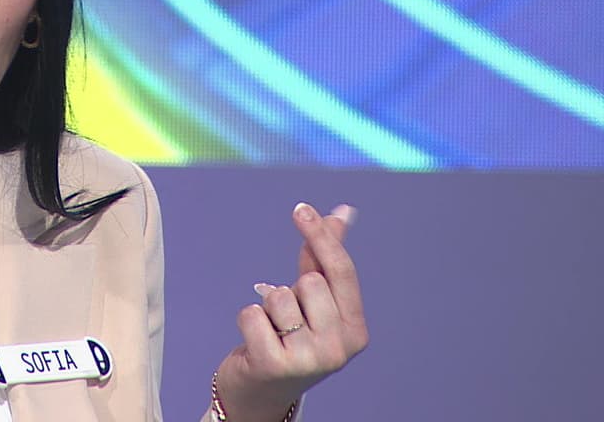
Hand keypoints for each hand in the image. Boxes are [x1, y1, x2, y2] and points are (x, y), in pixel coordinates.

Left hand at [215, 203, 367, 419]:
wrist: (261, 394)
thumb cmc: (290, 339)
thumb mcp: (313, 302)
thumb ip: (324, 258)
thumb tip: (342, 213)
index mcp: (356, 331)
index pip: (342, 272)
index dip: (321, 237)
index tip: (301, 209)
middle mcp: (339, 348)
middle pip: (309, 281)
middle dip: (290, 289)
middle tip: (286, 319)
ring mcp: (308, 360)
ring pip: (279, 295)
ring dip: (268, 307)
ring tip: (271, 332)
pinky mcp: (274, 364)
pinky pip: (252, 312)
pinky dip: (248, 320)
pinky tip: (255, 342)